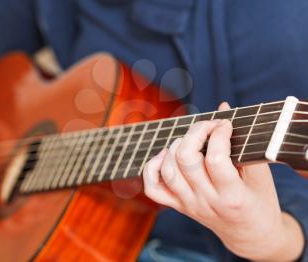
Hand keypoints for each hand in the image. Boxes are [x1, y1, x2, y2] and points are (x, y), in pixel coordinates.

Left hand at [143, 103, 303, 260]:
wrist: (250, 235)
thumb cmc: (259, 202)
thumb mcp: (261, 176)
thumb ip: (243, 144)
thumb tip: (222, 107)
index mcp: (232, 197)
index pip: (215, 159)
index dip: (219, 133)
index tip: (225, 124)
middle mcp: (206, 202)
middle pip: (185, 160)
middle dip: (195, 133)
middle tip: (208, 127)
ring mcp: (189, 205)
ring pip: (167, 171)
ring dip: (175, 147)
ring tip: (190, 140)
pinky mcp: (178, 206)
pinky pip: (153, 189)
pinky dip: (152, 167)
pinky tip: (166, 156)